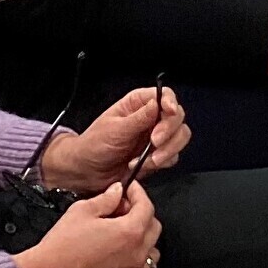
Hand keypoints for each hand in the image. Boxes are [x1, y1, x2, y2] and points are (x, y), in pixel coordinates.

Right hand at [14, 184, 161, 267]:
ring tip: (121, 231)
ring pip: (152, 249)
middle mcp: (137, 254)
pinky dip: (137, 257)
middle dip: (141, 213)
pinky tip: (119, 251)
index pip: (147, 207)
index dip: (138, 193)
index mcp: (129, 232)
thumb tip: (117, 191)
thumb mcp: (82, 211)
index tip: (129, 188)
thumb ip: (106, 199)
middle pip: (153, 227)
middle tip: (121, 207)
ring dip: (142, 236)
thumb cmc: (62, 245)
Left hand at [41, 88, 187, 191]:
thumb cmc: (95, 145)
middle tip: (154, 142)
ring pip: (179, 137)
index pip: (164, 95)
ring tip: (149, 160)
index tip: (169, 112)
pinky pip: (172, 156)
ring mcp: (156, 137)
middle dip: (169, 131)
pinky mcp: (157, 155)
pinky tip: (143, 166)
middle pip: (177, 117)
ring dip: (168, 150)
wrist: (87, 172)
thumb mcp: (115, 129)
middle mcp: (150, 118)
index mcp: (138, 104)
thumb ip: (139, 118)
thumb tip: (157, 103)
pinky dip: (162, 162)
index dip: (170, 102)